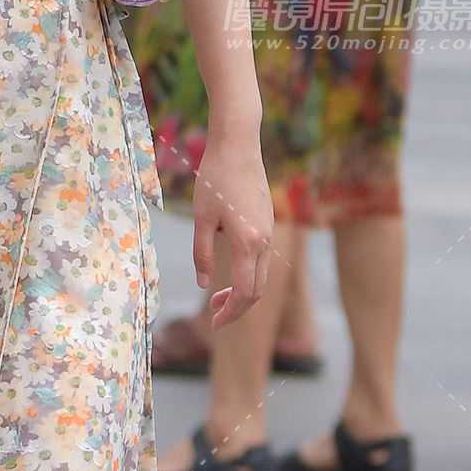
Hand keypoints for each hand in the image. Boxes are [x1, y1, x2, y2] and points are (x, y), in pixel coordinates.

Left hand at [194, 122, 273, 327]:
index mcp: (248, 242)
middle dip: (237, 308)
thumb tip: (205, 285)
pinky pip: (262, 259)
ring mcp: (269, 232)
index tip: (213, 324)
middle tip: (213, 317)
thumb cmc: (215, 179)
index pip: (245, 293)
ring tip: (217, 298)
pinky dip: (248, 274)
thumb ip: (203, 254)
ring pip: (262, 275)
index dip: (230, 313)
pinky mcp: (268, 223)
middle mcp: (264, 241)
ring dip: (242, 292)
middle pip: (258, 290)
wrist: (239, 145)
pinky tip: (229, 271)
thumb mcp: (201, 219)